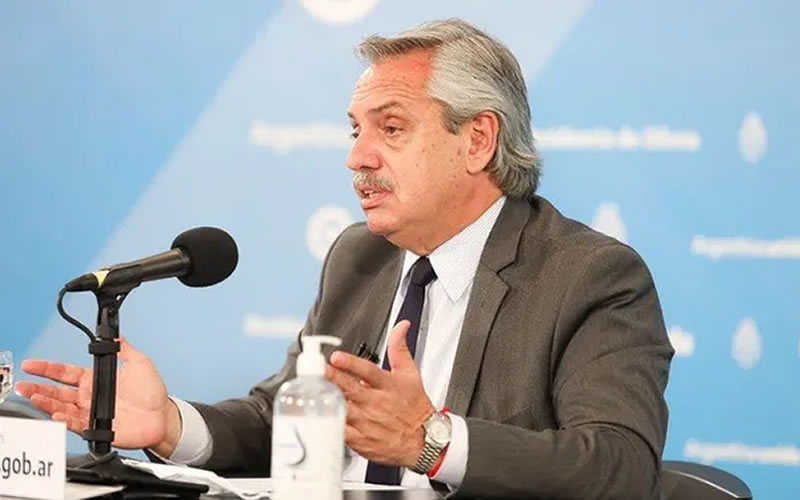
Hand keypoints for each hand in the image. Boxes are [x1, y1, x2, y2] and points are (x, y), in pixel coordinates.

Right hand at [15, 337, 181, 454]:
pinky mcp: (96, 428)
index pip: (66, 372)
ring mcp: (91, 412)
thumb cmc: (152, 391)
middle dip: (38, 387)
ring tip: (34, 397)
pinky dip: (64, 419)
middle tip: (24, 384)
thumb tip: (116, 335)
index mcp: (96, 379)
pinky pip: (75, 423)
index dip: (48, 368)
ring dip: (46, 403)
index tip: (33, 365)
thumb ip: (124, 349)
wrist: (162, 415)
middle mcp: (90, 396)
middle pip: (57, 391)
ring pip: (61, 407)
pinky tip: (57, 413)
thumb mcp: (139, 362)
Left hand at [326, 320, 433, 466]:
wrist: (422, 441)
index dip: (352, 364)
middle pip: (350, 389)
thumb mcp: (411, 374)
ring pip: (343, 409)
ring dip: (327, 399)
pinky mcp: (361, 440)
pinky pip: (341, 432)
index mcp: (388, 386)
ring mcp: (367, 423)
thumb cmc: (415, 407)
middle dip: (332, 378)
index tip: (337, 357)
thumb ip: (399, 348)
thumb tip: (400, 326)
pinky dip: (329, 424)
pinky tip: (318, 416)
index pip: (368, 371)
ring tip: (312, 391)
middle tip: (317, 370)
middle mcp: (376, 403)